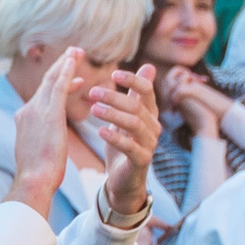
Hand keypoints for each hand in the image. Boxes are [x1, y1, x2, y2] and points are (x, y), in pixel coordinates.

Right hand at [11, 47, 88, 210]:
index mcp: (24, 119)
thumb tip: (46, 141)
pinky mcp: (49, 113)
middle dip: (59, 66)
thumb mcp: (36, 152)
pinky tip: (73, 60)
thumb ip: (41, 139)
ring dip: (65, 63)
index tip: (72, 76)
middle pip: (45, 82)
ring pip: (52, 80)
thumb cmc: (38, 174)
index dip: (56, 83)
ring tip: (77, 51)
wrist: (34, 180)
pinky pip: (58, 86)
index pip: (42, 95)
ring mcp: (37, 110)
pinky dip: (66, 71)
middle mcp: (28, 110)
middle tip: (73, 52)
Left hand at [91, 65, 161, 217]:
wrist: (124, 179)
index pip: (147, 90)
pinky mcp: (142, 161)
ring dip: (113, 114)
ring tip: (93, 109)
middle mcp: (153, 127)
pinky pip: (130, 147)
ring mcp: (149, 144)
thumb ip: (136, 93)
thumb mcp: (128, 115)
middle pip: (136, 106)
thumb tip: (148, 66)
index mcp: (149, 113)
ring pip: (134, 124)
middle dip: (114, 97)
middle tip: (92, 92)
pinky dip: (115, 137)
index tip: (112, 74)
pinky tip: (100, 131)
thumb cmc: (124, 143)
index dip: (132, 80)